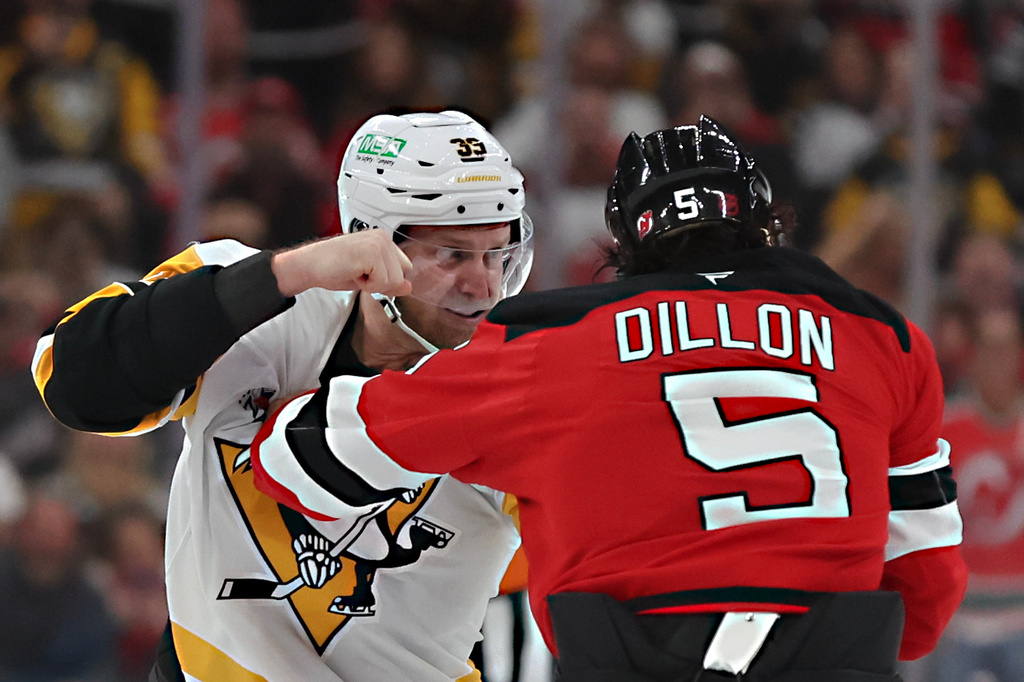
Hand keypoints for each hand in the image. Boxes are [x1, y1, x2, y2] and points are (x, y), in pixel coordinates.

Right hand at [271, 230, 413, 297]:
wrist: (310, 265)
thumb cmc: (333, 267)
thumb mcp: (368, 276)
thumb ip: (389, 280)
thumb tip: (408, 287)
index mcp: (383, 239)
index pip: (404, 268)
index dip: (386, 279)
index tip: (366, 274)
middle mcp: (383, 237)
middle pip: (401, 276)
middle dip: (380, 283)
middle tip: (358, 274)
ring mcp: (378, 243)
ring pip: (393, 281)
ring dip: (372, 285)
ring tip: (355, 272)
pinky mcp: (372, 252)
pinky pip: (382, 282)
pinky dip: (367, 285)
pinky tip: (353, 273)